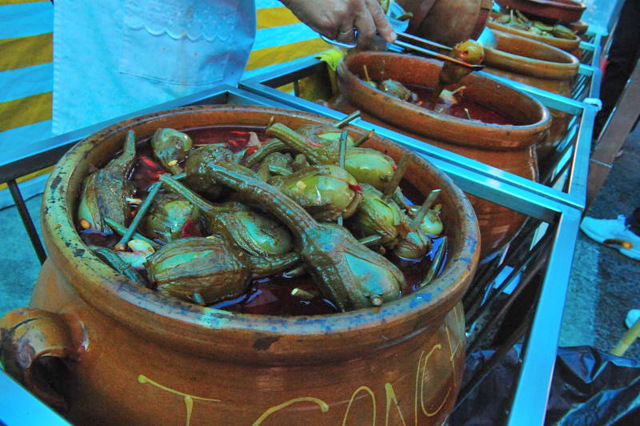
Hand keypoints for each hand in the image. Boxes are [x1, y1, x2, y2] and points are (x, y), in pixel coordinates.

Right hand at [281, 0, 395, 46]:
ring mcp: (343, 15)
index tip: (391, 38)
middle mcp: (355, 3)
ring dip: (340, 35)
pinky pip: (334, 38)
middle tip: (358, 40)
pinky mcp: (330, 25)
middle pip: (368, 31)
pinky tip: (320, 20)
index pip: (378, 13)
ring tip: (328, 19)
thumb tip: (363, 22)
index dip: (385, 28)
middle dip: (364, 39)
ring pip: (349, 37)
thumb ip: (355, 3)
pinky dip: (328, 34)